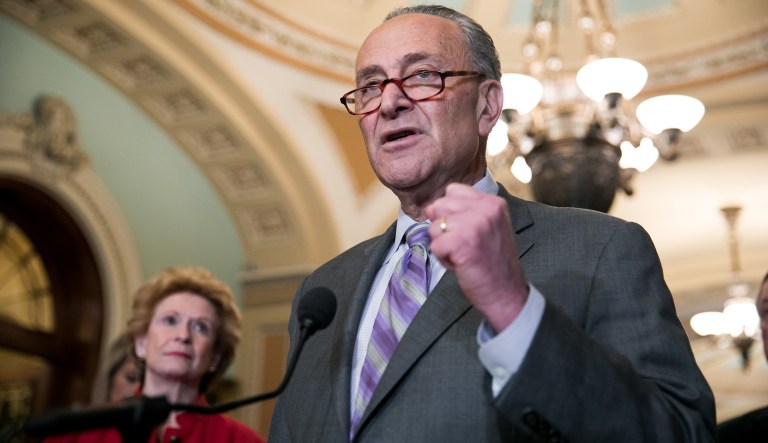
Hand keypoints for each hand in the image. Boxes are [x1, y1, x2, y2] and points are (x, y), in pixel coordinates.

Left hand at [425, 183, 528, 331]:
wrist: (506, 292)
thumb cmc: (492, 262)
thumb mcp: (486, 226)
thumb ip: (464, 212)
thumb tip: (430, 208)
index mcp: (492, 202)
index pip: (452, 191)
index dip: (450, 213)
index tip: (467, 231)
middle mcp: (486, 209)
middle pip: (438, 206)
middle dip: (443, 228)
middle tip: (464, 245)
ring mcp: (475, 225)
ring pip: (434, 227)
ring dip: (443, 245)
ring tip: (464, 255)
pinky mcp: (462, 243)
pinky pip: (434, 246)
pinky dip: (443, 259)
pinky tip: (462, 264)